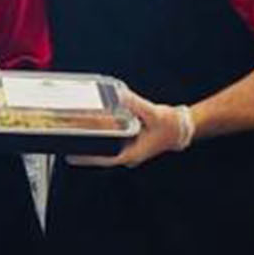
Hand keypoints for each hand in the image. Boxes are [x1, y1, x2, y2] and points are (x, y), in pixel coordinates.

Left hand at [68, 87, 194, 168]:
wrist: (182, 127)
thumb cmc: (169, 125)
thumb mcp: (152, 113)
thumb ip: (135, 104)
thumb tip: (120, 95)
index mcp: (132, 154)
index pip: (104, 159)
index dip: (87, 158)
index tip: (72, 156)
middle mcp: (128, 154)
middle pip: (102, 151)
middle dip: (87, 144)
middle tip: (71, 134)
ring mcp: (129, 149)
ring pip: (107, 145)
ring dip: (95, 137)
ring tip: (78, 128)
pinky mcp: (130, 142)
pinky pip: (113, 139)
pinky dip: (104, 132)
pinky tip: (96, 123)